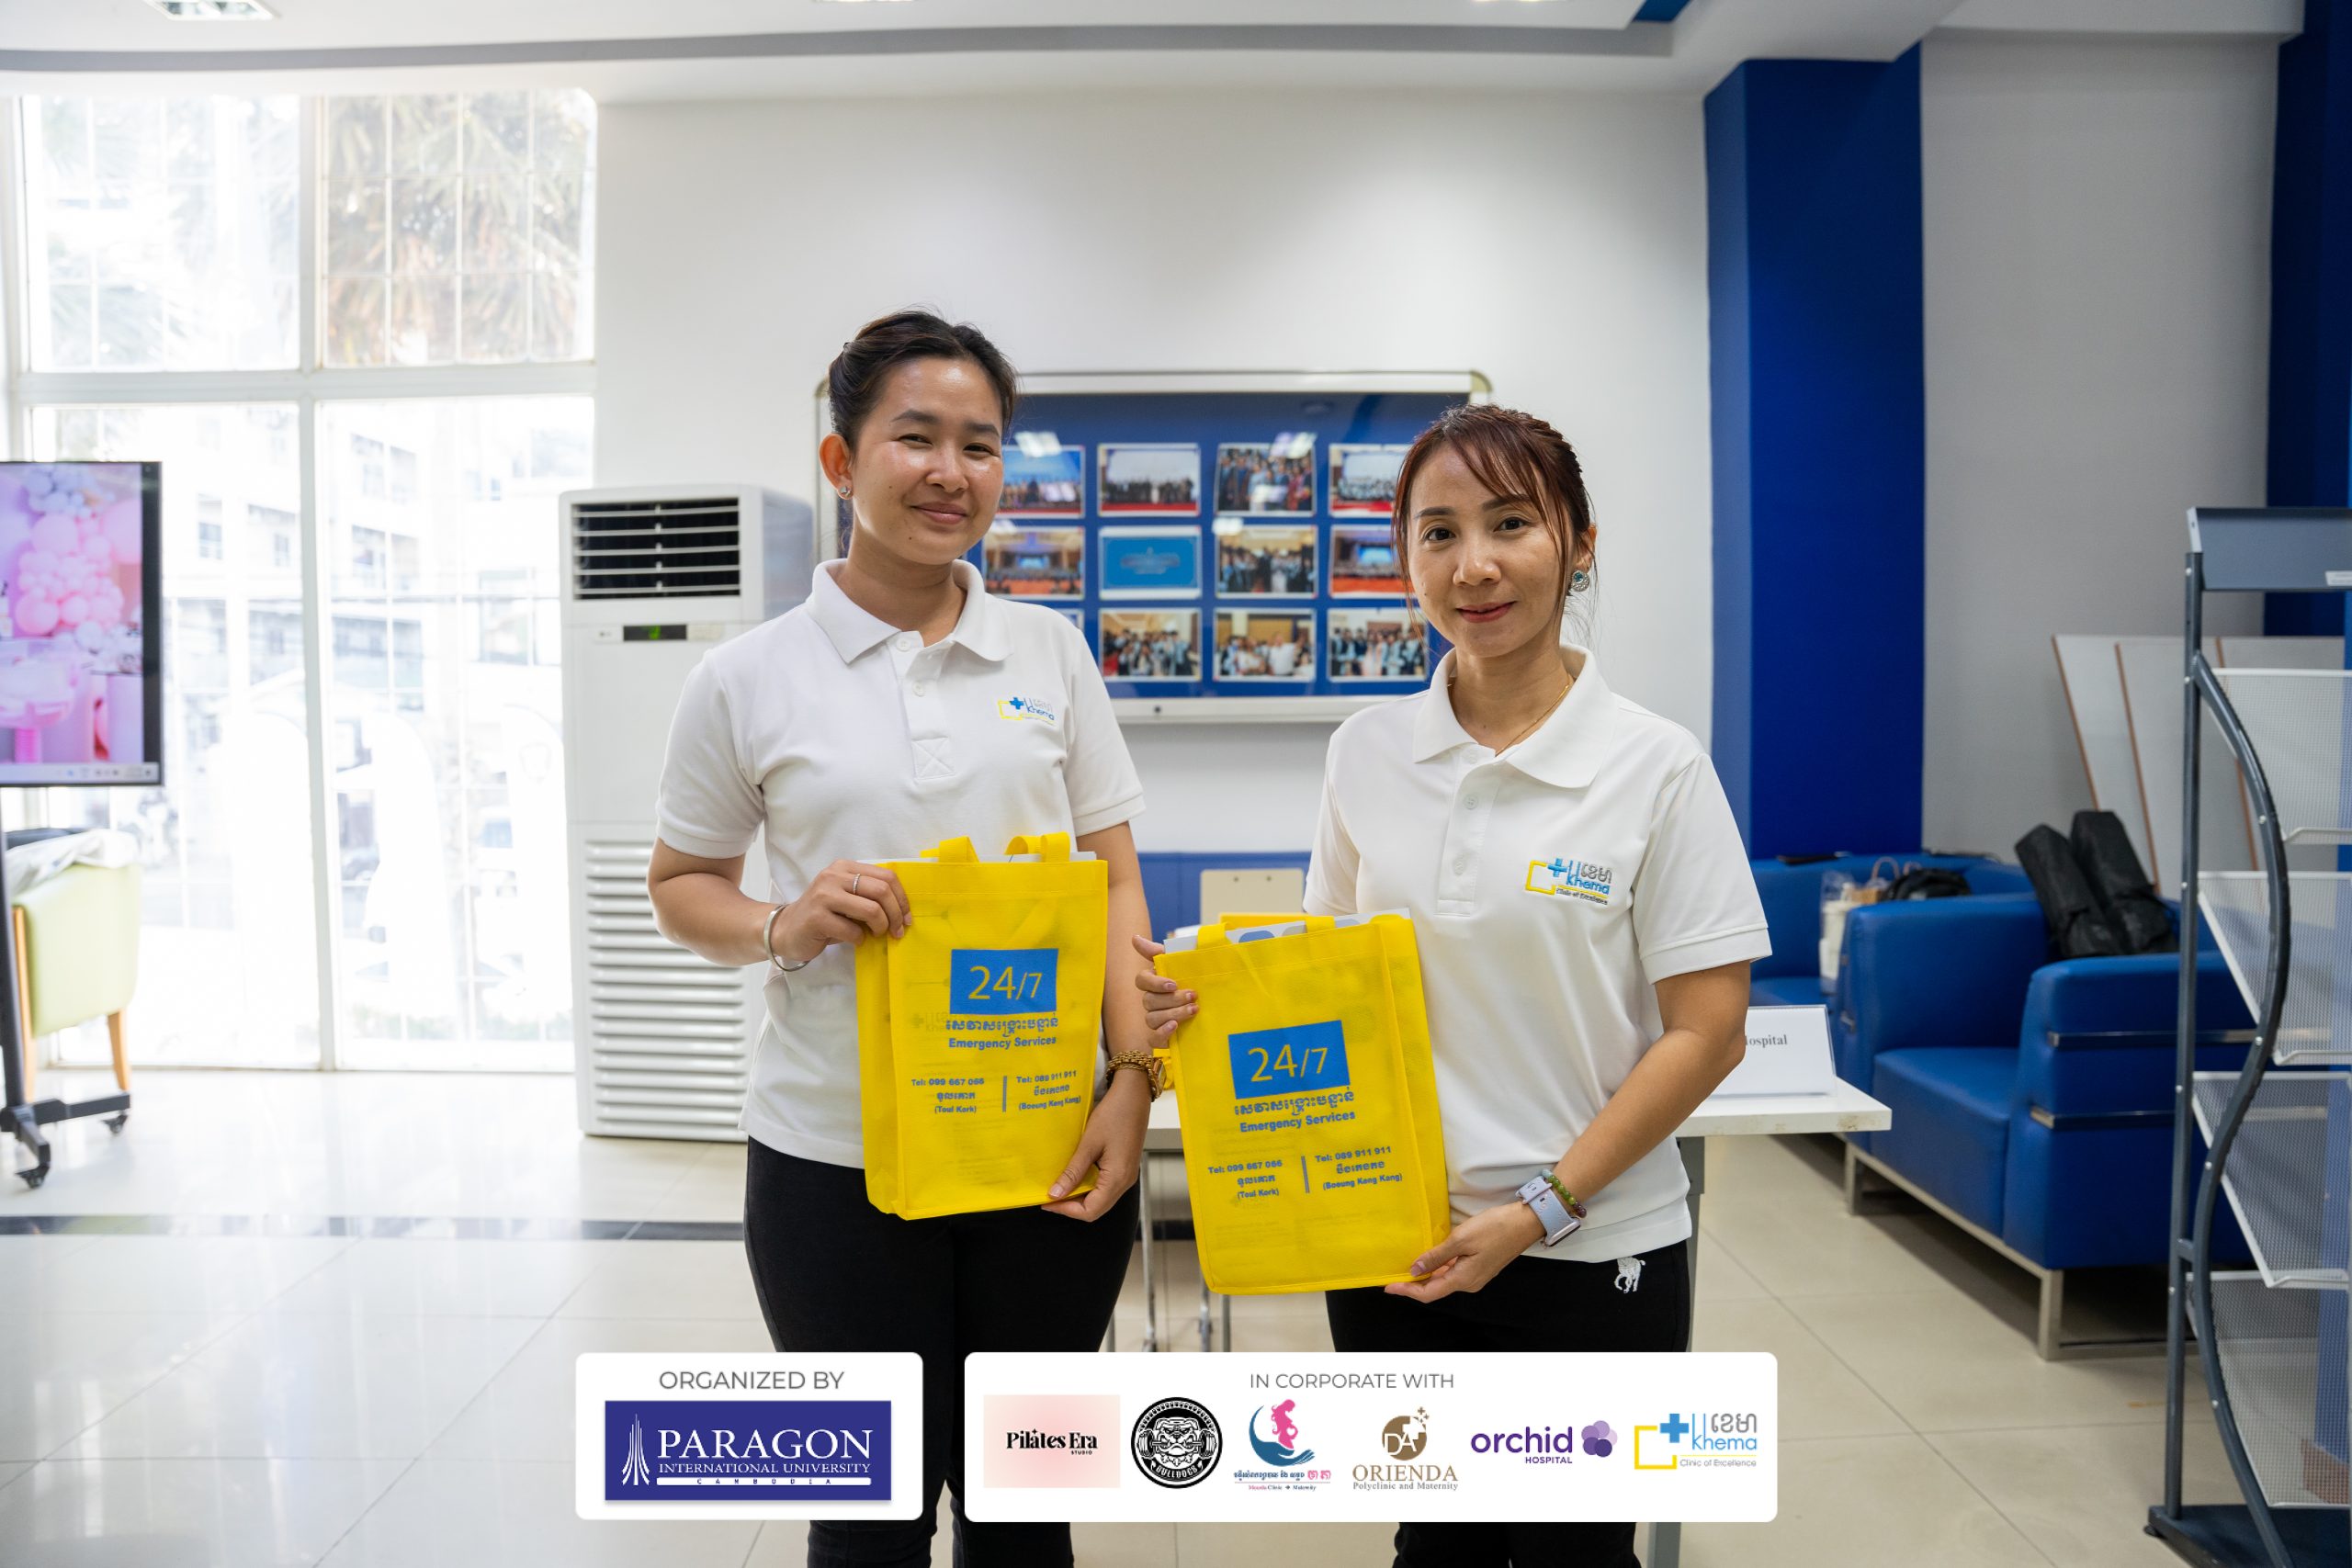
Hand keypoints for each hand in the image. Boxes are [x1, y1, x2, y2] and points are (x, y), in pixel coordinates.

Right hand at [769, 860, 908, 963]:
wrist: (787, 929)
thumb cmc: (825, 915)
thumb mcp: (848, 898)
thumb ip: (870, 896)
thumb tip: (902, 911)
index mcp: (845, 867)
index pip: (886, 876)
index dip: (902, 898)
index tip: (906, 917)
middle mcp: (834, 876)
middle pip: (882, 891)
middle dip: (896, 915)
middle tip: (896, 931)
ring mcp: (823, 895)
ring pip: (871, 910)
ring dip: (880, 927)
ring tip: (876, 935)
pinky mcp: (817, 917)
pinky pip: (852, 930)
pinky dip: (859, 939)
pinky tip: (854, 940)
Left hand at [1042, 1069, 1149, 1220]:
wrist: (1134, 1095)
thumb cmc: (1113, 1115)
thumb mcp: (1089, 1143)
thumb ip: (1073, 1172)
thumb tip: (1055, 1194)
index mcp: (1117, 1178)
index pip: (1090, 1211)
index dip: (1066, 1210)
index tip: (1046, 1201)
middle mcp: (1125, 1182)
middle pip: (1096, 1208)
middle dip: (1071, 1206)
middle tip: (1050, 1195)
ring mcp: (1127, 1176)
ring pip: (1101, 1199)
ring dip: (1079, 1197)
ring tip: (1059, 1186)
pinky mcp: (1125, 1168)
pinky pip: (1105, 1187)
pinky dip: (1088, 1187)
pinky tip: (1075, 1176)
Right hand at [1131, 934, 1193, 1045]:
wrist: (1213, 1007)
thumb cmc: (1192, 981)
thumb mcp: (1181, 964)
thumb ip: (1158, 951)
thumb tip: (1134, 938)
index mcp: (1153, 982)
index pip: (1142, 981)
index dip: (1155, 983)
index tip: (1173, 983)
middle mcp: (1151, 1001)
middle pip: (1149, 1001)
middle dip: (1172, 999)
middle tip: (1193, 995)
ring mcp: (1155, 1020)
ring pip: (1152, 1018)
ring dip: (1173, 1013)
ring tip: (1194, 1009)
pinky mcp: (1161, 1037)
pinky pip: (1153, 1038)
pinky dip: (1162, 1032)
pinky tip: (1175, 1026)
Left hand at [1384, 1202, 1544, 1302]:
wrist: (1524, 1223)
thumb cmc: (1493, 1228)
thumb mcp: (1460, 1239)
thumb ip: (1436, 1257)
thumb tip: (1415, 1270)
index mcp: (1463, 1280)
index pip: (1428, 1293)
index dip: (1407, 1291)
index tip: (1388, 1286)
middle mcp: (1469, 1283)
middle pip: (1435, 1289)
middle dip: (1413, 1285)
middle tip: (1393, 1276)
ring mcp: (1475, 1277)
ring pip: (1444, 1281)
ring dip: (1426, 1276)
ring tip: (1406, 1268)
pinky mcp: (1479, 1268)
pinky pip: (1453, 1273)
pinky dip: (1439, 1269)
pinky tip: (1429, 1260)